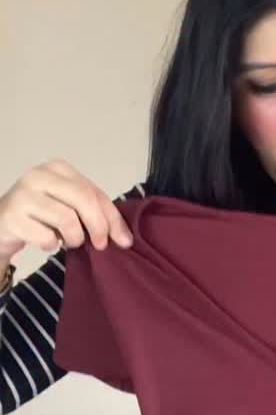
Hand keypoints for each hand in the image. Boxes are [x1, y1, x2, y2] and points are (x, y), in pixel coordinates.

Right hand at [0, 159, 134, 260]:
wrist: (1, 225)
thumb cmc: (40, 216)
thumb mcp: (70, 208)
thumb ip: (97, 215)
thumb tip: (125, 239)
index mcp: (58, 168)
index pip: (94, 192)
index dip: (113, 218)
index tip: (123, 240)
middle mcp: (39, 175)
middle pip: (83, 200)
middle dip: (98, 226)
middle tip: (100, 245)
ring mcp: (23, 194)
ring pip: (67, 219)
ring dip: (74, 238)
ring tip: (69, 241)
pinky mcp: (12, 216)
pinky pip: (46, 237)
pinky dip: (51, 245)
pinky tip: (47, 242)